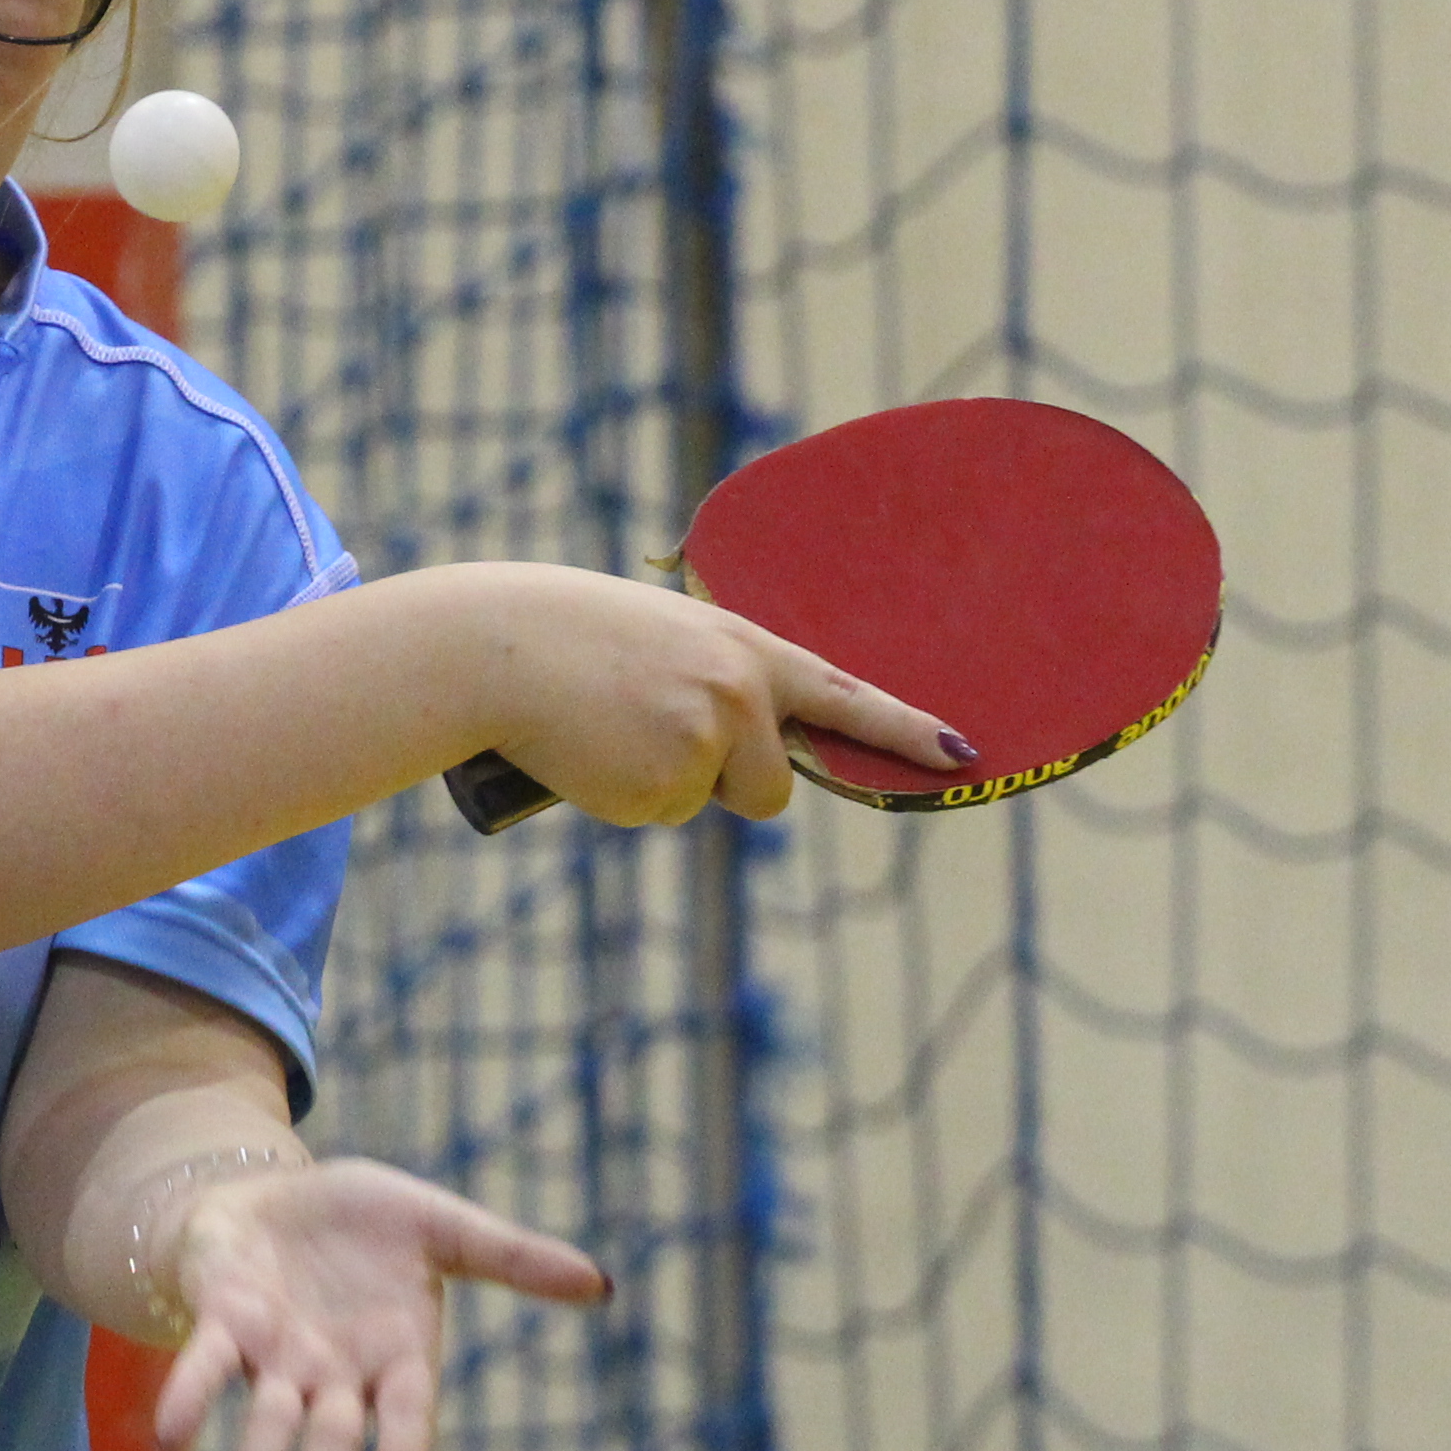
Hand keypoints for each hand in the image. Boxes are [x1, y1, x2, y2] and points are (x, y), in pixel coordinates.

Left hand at [145, 1155, 609, 1450]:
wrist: (279, 1189)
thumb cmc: (366, 1221)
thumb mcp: (444, 1226)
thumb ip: (512, 1257)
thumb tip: (600, 1284)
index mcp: (398, 1356)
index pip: (405, 1426)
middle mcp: (336, 1371)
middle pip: (329, 1443)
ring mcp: (278, 1351)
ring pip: (268, 1424)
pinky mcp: (226, 1320)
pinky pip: (206, 1365)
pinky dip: (191, 1399)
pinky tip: (170, 1438)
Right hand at [452, 561, 963, 824]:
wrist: (490, 647)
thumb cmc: (560, 636)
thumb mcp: (657, 639)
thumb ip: (710, 680)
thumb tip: (723, 748)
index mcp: (744, 645)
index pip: (846, 695)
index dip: (904, 730)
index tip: (960, 754)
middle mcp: (742, 690)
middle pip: (772, 786)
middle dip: (725, 784)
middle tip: (647, 736)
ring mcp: (707, 737)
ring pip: (705, 803)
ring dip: (661, 786)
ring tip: (603, 729)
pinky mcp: (665, 782)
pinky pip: (655, 813)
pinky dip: (619, 796)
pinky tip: (584, 749)